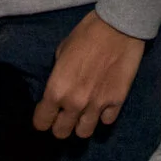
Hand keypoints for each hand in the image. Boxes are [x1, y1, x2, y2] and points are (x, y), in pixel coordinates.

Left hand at [33, 10, 146, 139]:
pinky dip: (104, 115)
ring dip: (82, 124)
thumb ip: (58, 76)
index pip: (42, 121)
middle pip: (61, 132)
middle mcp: (74, 103)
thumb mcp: (61, 52)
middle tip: (66, 115)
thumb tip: (60, 86)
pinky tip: (104, 103)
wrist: (118, 27)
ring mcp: (97, 105)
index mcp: (56, 89)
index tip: (47, 114)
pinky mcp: (117, 102)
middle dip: (61, 125)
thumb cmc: (86, 34)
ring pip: (84, 133)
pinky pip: (107, 121)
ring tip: (85, 113)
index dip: (43, 118)